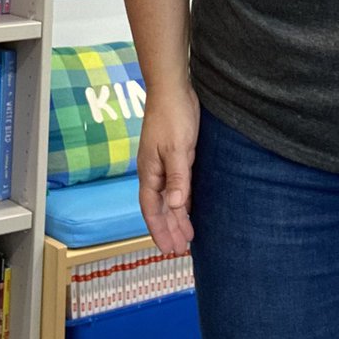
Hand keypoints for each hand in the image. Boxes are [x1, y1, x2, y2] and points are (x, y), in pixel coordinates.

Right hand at [136, 85, 199, 254]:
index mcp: (150, 172)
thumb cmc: (172, 116)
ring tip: (187, 235)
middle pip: (160, 207)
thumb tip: (177, 206)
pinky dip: (182, 199)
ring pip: (169, 197)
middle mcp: (154, 171)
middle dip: (170, 229)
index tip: (169, 249)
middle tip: (181, 250)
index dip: (159, 230)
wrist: (172, 88)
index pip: (152, 209)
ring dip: (177, 216)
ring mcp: (163, 162)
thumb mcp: (177, 149)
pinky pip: (176, 184)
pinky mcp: (174, 154)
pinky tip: (189, 207)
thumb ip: (178, 177)